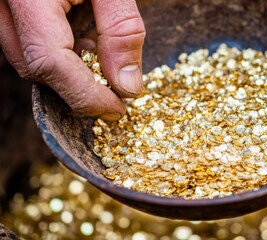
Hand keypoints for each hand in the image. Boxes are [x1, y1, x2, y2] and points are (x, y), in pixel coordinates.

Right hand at [0, 0, 144, 120]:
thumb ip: (122, 29)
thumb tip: (129, 85)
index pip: (50, 63)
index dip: (85, 95)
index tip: (117, 110)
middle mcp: (4, 2)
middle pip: (36, 67)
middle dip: (78, 90)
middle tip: (114, 94)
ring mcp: (1, 6)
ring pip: (29, 59)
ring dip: (69, 74)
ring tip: (101, 62)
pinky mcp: (10, 7)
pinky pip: (28, 43)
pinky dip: (59, 55)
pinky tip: (83, 44)